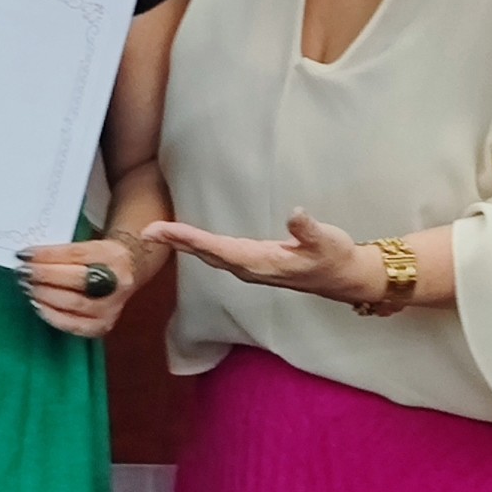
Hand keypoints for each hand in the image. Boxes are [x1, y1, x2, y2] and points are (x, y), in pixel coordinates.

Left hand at [17, 235, 144, 337]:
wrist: (127, 271)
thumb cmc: (98, 258)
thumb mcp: (88, 246)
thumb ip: (62, 253)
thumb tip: (29, 260)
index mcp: (112, 255)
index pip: (76, 254)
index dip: (47, 255)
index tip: (24, 255)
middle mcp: (117, 281)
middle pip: (78, 279)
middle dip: (45, 276)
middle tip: (23, 272)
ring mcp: (112, 307)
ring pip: (75, 303)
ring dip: (46, 295)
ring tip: (28, 287)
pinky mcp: (103, 325)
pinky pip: (74, 325)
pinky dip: (52, 316)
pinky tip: (39, 305)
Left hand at [143, 208, 382, 305]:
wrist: (344, 278)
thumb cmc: (335, 257)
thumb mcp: (327, 240)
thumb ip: (309, 229)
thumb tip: (295, 213)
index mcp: (261, 262)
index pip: (218, 249)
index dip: (190, 240)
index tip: (165, 231)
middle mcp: (250, 267)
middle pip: (206, 254)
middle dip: (177, 242)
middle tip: (146, 230)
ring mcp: (251, 267)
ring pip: (210, 256)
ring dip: (184, 244)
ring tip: (157, 232)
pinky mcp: (254, 263)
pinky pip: (218, 254)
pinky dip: (199, 246)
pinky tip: (187, 239)